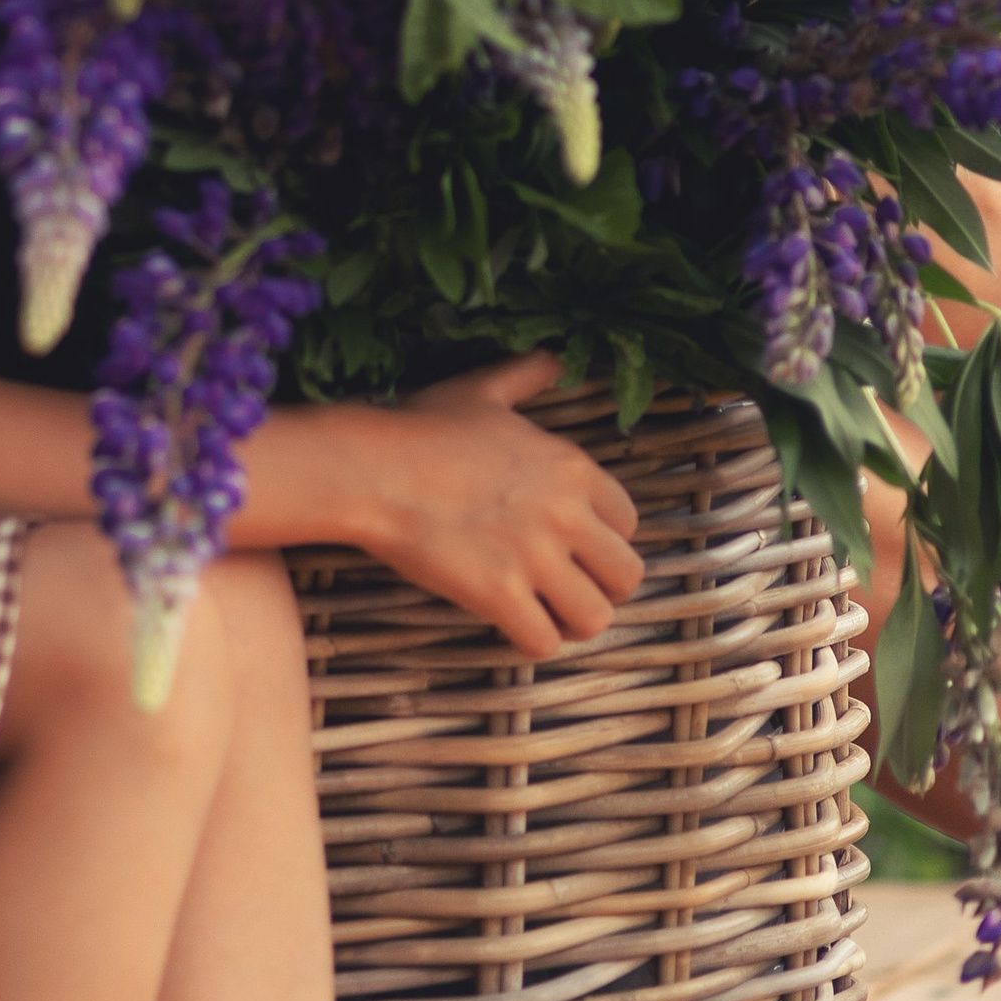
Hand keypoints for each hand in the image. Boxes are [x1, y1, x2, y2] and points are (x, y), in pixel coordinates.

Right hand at [331, 355, 645, 657]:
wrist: (371, 469)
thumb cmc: (421, 427)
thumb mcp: (482, 389)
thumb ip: (527, 374)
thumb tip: (555, 357)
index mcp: (571, 466)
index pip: (629, 522)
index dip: (605, 539)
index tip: (576, 545)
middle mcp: (566, 513)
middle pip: (626, 577)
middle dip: (600, 587)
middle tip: (566, 587)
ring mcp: (535, 557)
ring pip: (594, 618)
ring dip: (570, 621)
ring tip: (544, 611)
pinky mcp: (500, 595)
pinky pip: (544, 642)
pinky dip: (531, 640)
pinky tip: (510, 624)